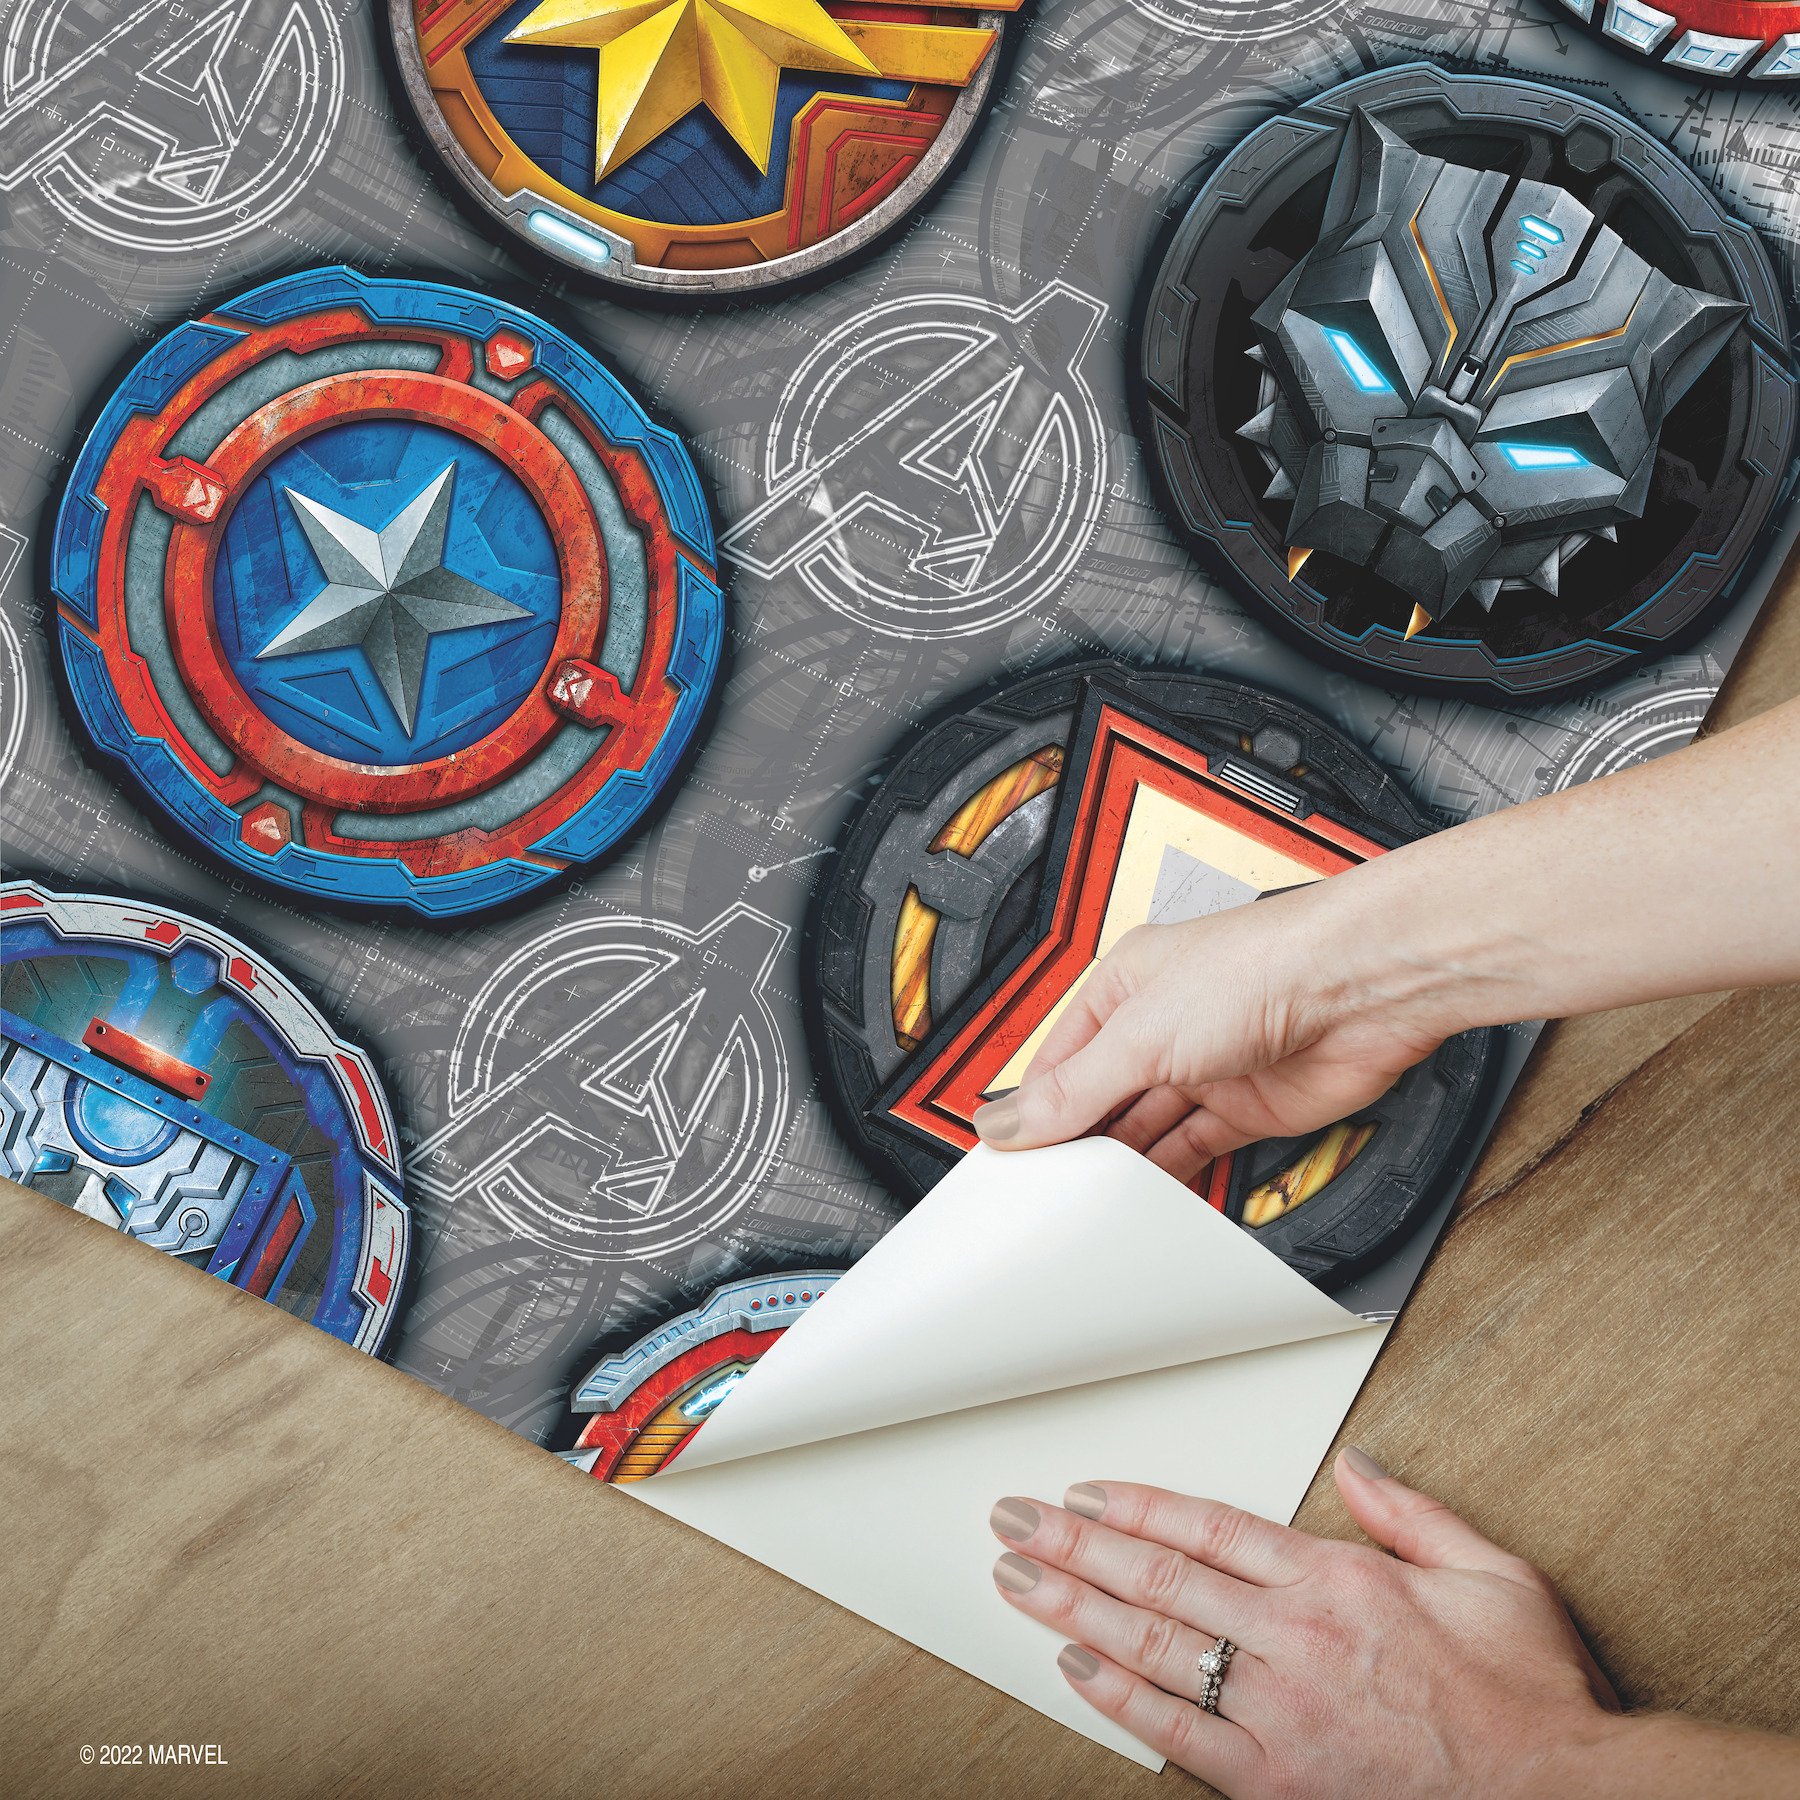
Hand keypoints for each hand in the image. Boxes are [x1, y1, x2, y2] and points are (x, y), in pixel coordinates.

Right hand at [973, 693, 1799, 1178]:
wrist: (1362, 986)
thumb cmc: (1263, 966)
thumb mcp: (1140, 1033)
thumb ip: (1074, 1088)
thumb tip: (1007, 1118)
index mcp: (1123, 990)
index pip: (1058, 1062)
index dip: (1033, 1111)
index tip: (1006, 1161)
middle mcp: (1163, 1026)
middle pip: (1101, 1100)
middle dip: (1076, 1144)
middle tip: (1042, 1196)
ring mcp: (1208, 1067)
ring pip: (1148, 1130)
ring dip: (1122, 1165)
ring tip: (1087, 1208)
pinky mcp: (1250, 1108)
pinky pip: (1196, 1151)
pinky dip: (1171, 1177)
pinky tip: (1145, 1202)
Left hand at [988, 1449, 1622, 1798]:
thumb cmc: (1530, 1698)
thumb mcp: (1492, 1573)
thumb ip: (1411, 1512)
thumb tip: (1356, 1466)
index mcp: (1338, 1582)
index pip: (1208, 1527)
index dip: (1136, 1506)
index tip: (1085, 1493)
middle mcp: (1297, 1641)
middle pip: (1160, 1578)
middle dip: (1075, 1547)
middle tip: (1015, 1523)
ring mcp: (1282, 1714)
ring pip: (1153, 1648)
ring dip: (1074, 1610)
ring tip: (1018, 1581)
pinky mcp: (1279, 1783)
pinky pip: (1179, 1736)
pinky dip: (1121, 1701)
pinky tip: (1075, 1670)